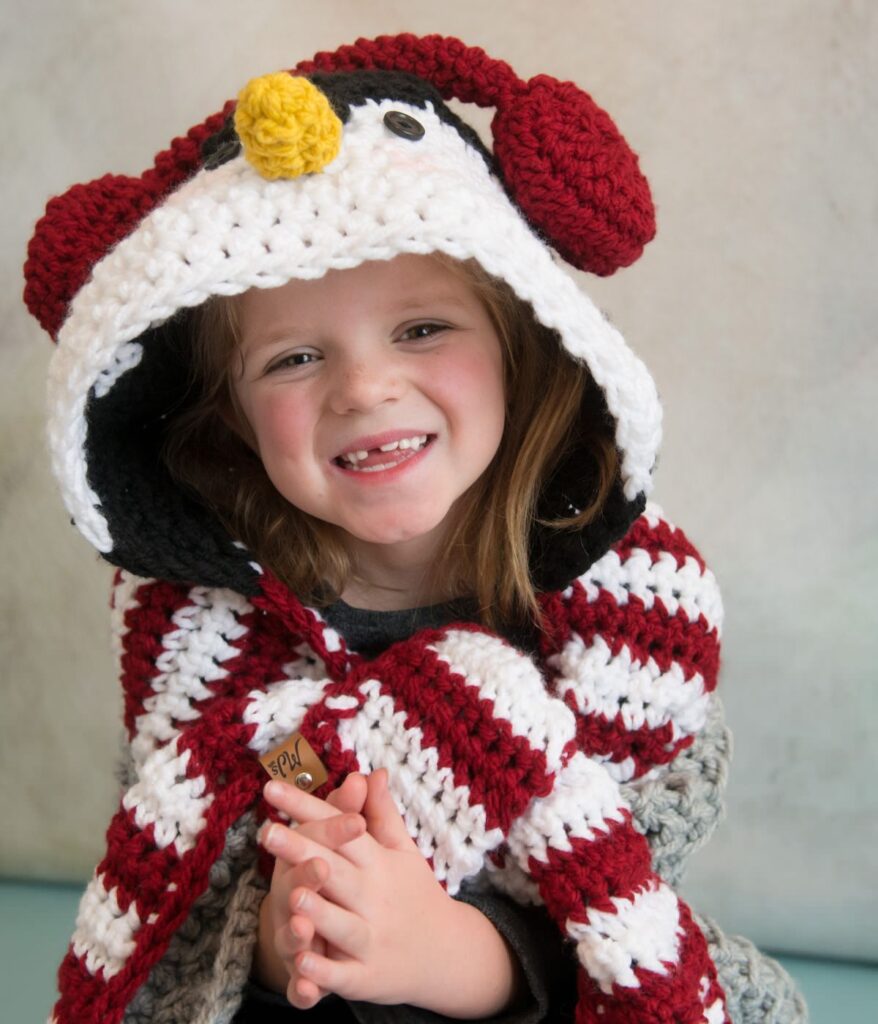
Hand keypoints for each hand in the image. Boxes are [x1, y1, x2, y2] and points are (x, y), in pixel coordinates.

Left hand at [262, 770, 520, 1015]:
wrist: (448, 954)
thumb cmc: (415, 893)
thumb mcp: (402, 851)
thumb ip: (381, 813)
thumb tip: (371, 771)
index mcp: (379, 862)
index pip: (342, 828)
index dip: (307, 808)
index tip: (272, 788)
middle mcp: (375, 897)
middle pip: (336, 871)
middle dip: (303, 851)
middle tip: (268, 831)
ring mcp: (372, 938)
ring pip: (341, 923)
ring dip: (319, 911)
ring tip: (291, 894)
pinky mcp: (368, 977)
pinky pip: (343, 975)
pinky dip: (323, 971)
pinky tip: (301, 962)